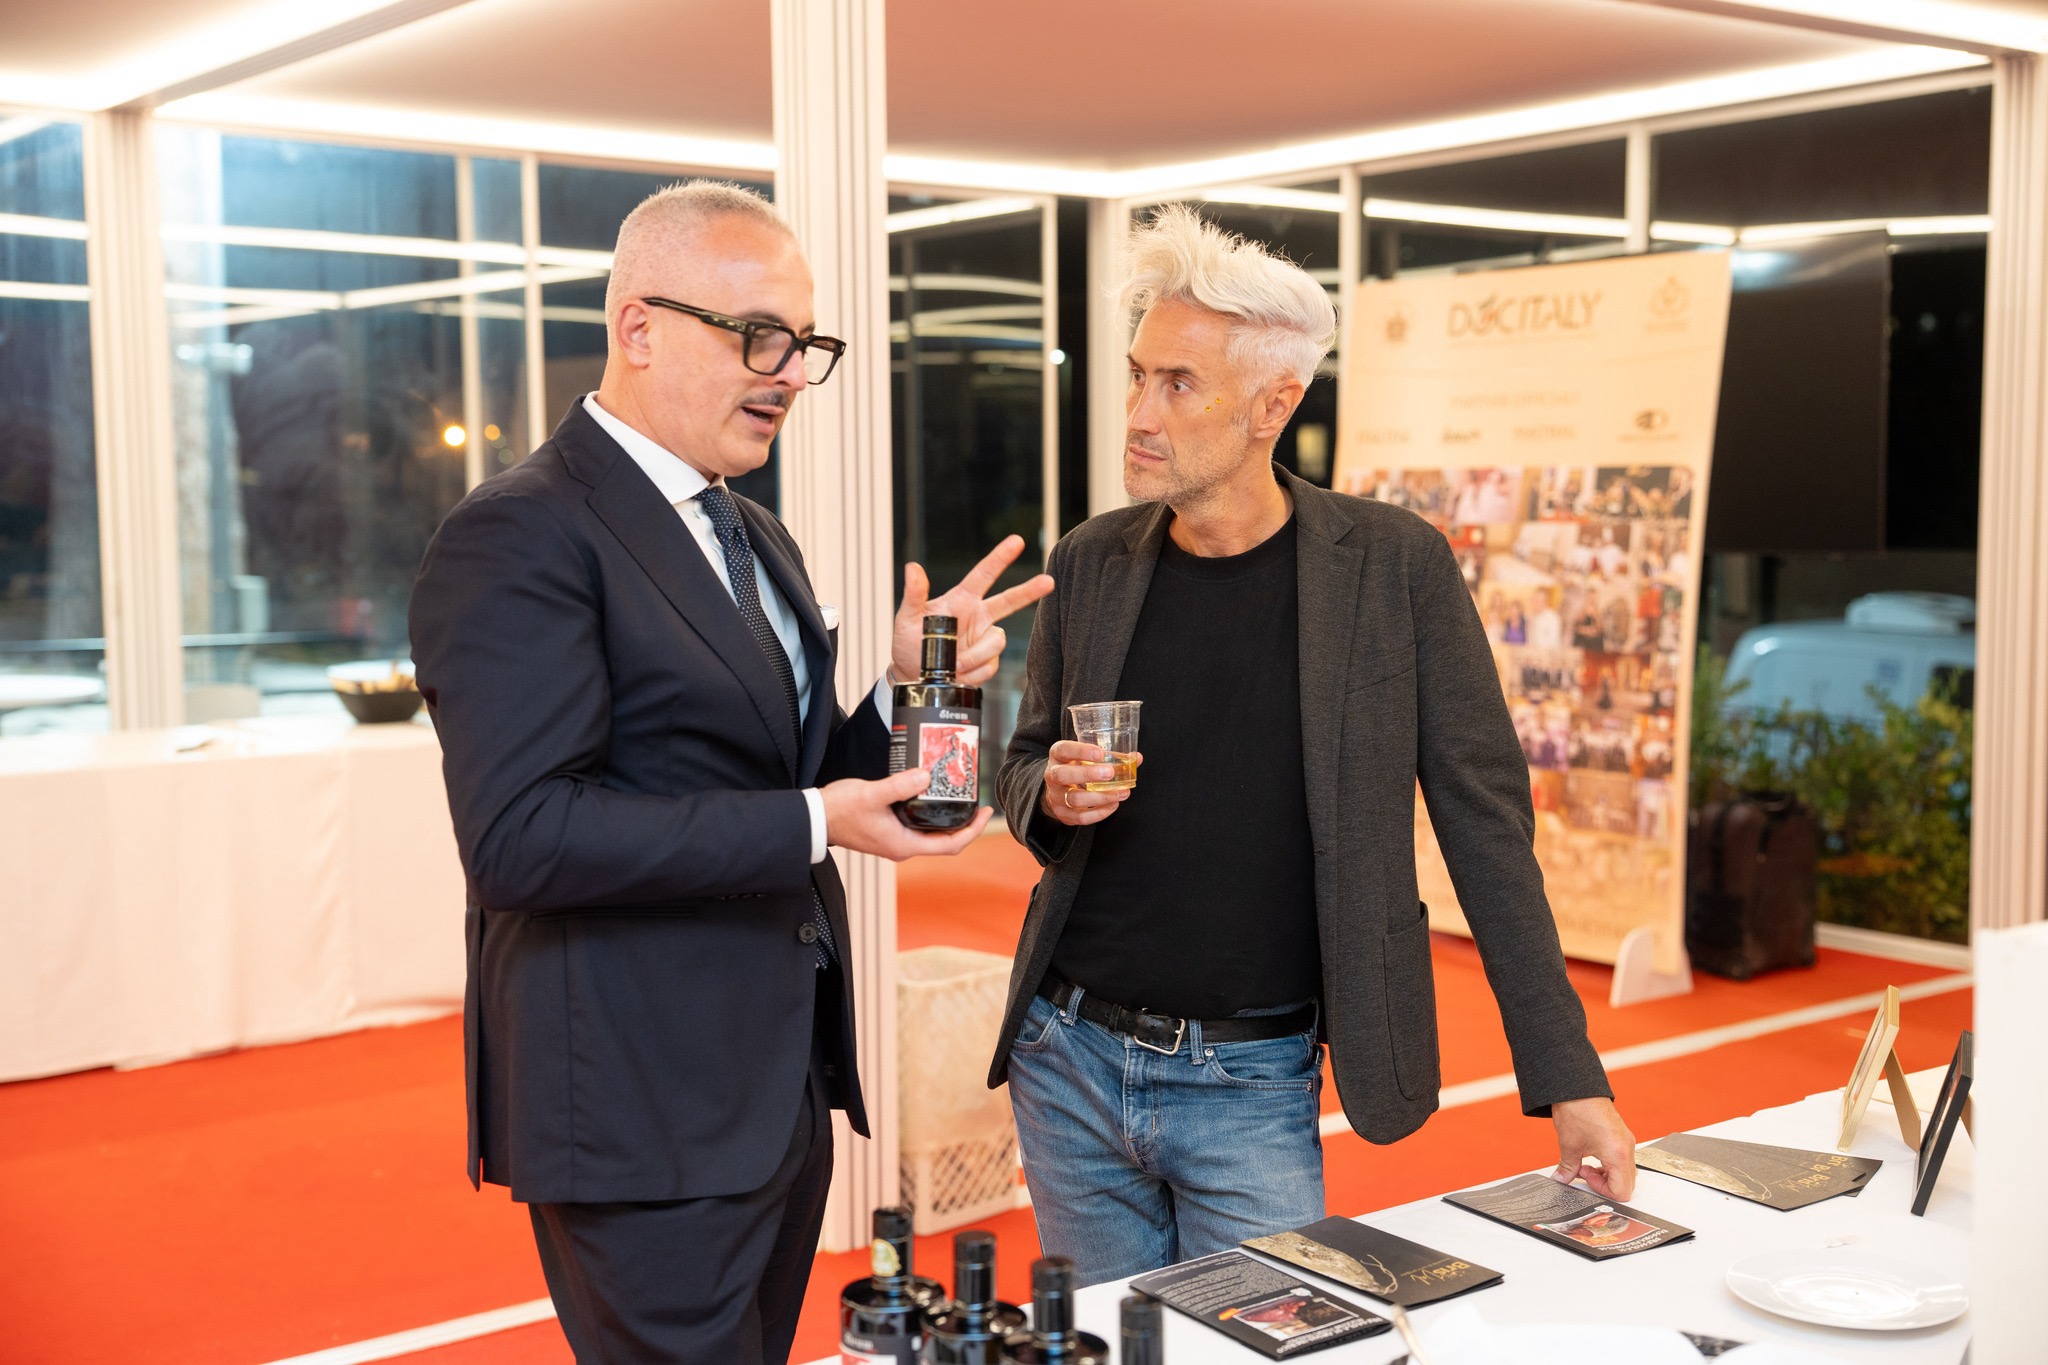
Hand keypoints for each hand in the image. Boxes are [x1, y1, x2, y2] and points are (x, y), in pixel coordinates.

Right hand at [821, 767, 991, 860]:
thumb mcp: (871, 795)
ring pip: (931, 832)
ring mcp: (896, 840)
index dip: (972, 830)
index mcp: (904, 845)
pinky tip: (931, 793)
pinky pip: (918, 825)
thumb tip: (926, 776)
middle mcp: (903, 846)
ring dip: (948, 817)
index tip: (985, 811)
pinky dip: (931, 812)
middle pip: (945, 840)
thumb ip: (899, 786)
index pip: (950, 844)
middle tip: (977, 800)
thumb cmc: (839, 811)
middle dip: (965, 822)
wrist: (815, 819)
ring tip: (959, 795)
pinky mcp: (889, 831)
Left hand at [892, 535, 1054, 686]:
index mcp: (961, 600)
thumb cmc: (910, 642)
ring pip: (997, 641)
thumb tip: (913, 568)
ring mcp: (985, 638)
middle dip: (1030, 590)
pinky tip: (959, 671)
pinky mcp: (989, 661)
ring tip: (953, 662)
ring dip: (974, 654)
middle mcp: (979, 616)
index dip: (1001, 557)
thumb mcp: (906, 617)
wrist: (913, 674)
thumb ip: (914, 593)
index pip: (984, 574)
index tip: (1017, 541)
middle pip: (1010, 600)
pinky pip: (990, 665)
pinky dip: (973, 671)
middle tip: (1048, 582)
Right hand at [1039, 741, 1141, 826]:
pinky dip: (1099, 812)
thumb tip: (1136, 758)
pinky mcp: (1063, 814)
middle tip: (1110, 773)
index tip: (1100, 753)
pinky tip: (1113, 805)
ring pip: (1074, 799)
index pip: (1063, 750)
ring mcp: (1056, 797)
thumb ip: (1110, 756)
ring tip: (1120, 792)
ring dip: (1100, 797)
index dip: (1080, 751)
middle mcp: (1052, 775)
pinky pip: (1081, 816)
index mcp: (1057, 756)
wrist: (1059, 790)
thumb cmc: (1077, 768)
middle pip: (1063, 775)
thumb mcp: (1087, 757)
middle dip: (1087, 774)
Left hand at [1550, 1096, 1636, 1200]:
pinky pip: (1622, 1159)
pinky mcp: (1622, 1136)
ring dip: (1607, 1175)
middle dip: (1605, 1184)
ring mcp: (1626, 1141)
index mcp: (1618, 1154)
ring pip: (1625, 1172)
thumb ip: (1568, 1168)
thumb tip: (1562, 1179)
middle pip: (1627, 1183)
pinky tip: (1591, 1156)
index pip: (1622, 1191)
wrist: (1577, 1087)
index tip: (1585, 1178)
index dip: (1602, 1191)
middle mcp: (1627, 1148)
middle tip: (1584, 1172)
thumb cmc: (1577, 1110)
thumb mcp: (1569, 1144)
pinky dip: (1609, 1164)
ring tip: (1585, 1164)